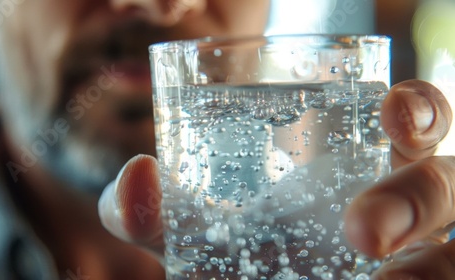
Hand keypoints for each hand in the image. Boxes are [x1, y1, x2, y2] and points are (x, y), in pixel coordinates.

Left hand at [98, 79, 453, 278]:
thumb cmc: (230, 248)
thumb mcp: (192, 227)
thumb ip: (155, 204)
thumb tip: (139, 175)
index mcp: (356, 159)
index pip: (413, 118)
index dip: (418, 110)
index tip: (392, 115)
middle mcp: (398, 200)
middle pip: (445, 181)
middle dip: (417, 196)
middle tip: (360, 234)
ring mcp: (415, 252)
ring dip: (434, 267)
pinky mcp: (415, 277)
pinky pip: (444, 278)